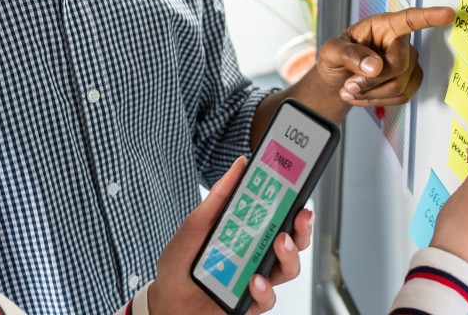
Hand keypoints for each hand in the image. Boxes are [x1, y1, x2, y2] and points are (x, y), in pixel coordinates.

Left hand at [149, 156, 313, 313]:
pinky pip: (268, 298)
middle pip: (293, 240)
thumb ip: (220, 196)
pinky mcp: (250, 303)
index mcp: (249, 232)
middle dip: (303, 227)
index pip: (279, 216)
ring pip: (289, 269)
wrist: (165, 300)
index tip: (301, 189)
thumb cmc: (180, 263)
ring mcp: (256, 279)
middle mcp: (257, 255)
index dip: (295, 203)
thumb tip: (240, 165)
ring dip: (289, 255)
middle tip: (300, 216)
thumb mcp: (197, 224)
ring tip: (279, 243)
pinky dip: (264, 289)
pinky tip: (253, 281)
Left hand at [309, 6, 455, 107]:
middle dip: (371, 81)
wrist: (338, 79)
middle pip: (398, 66)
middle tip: (349, 85)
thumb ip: (349, 55)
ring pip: (399, 86)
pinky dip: (378, 101)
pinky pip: (401, 97)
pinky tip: (363, 95)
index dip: (429, 17)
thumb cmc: (337, 58)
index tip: (449, 14)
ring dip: (371, 94)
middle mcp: (400, 42)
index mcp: (383, 25)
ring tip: (351, 90)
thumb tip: (375, 66)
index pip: (409, 19)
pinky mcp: (411, 81)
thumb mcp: (330, 51)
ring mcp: (409, 62)